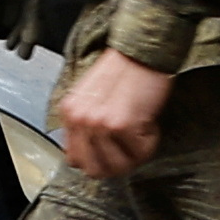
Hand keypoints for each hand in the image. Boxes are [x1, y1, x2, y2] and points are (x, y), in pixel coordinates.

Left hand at [53, 50, 173, 180]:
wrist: (144, 50)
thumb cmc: (124, 70)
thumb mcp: (91, 98)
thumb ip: (84, 126)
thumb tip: (89, 156)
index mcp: (70, 112)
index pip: (74, 159)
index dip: (96, 161)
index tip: (111, 154)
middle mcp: (80, 119)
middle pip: (94, 169)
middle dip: (116, 164)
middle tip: (130, 149)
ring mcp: (99, 123)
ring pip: (117, 166)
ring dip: (135, 153)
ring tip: (140, 130)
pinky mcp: (122, 124)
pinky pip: (140, 152)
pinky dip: (150, 141)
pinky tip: (148, 121)